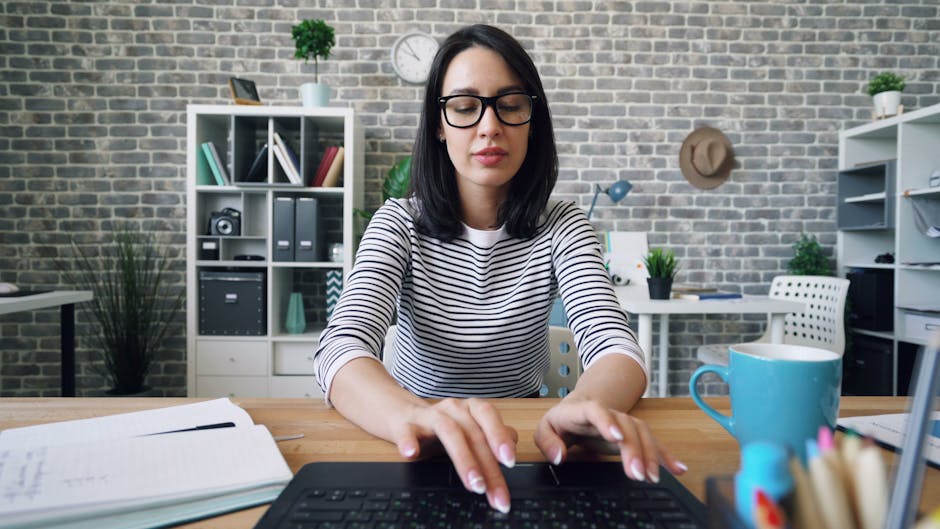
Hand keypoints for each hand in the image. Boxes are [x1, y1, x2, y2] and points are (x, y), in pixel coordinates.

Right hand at [391, 398, 518, 512]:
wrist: (405, 417)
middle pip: (472, 433)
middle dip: (485, 464)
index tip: (510, 462)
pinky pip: (407, 431)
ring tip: (473, 485)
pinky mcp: (406, 425)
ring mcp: (429, 415)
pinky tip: (411, 454)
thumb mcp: (471, 431)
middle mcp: (453, 408)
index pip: (489, 417)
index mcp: (471, 408)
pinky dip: (409, 442)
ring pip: (448, 431)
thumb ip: (493, 438)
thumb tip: (512, 448)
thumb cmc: (445, 428)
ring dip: (464, 460)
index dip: (500, 437)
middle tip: (492, 490)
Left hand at [534, 398, 687, 482]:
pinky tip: (677, 469)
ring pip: (642, 433)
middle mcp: (608, 414)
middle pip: (626, 425)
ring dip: (650, 454)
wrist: (579, 408)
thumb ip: (547, 442)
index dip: (608, 422)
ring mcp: (623, 422)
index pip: (596, 411)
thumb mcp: (545, 428)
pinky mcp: (633, 433)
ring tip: (652, 477)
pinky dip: (665, 456)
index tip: (617, 438)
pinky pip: (652, 441)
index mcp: (583, 410)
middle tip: (638, 473)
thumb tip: (559, 456)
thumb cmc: (563, 421)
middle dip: (634, 449)